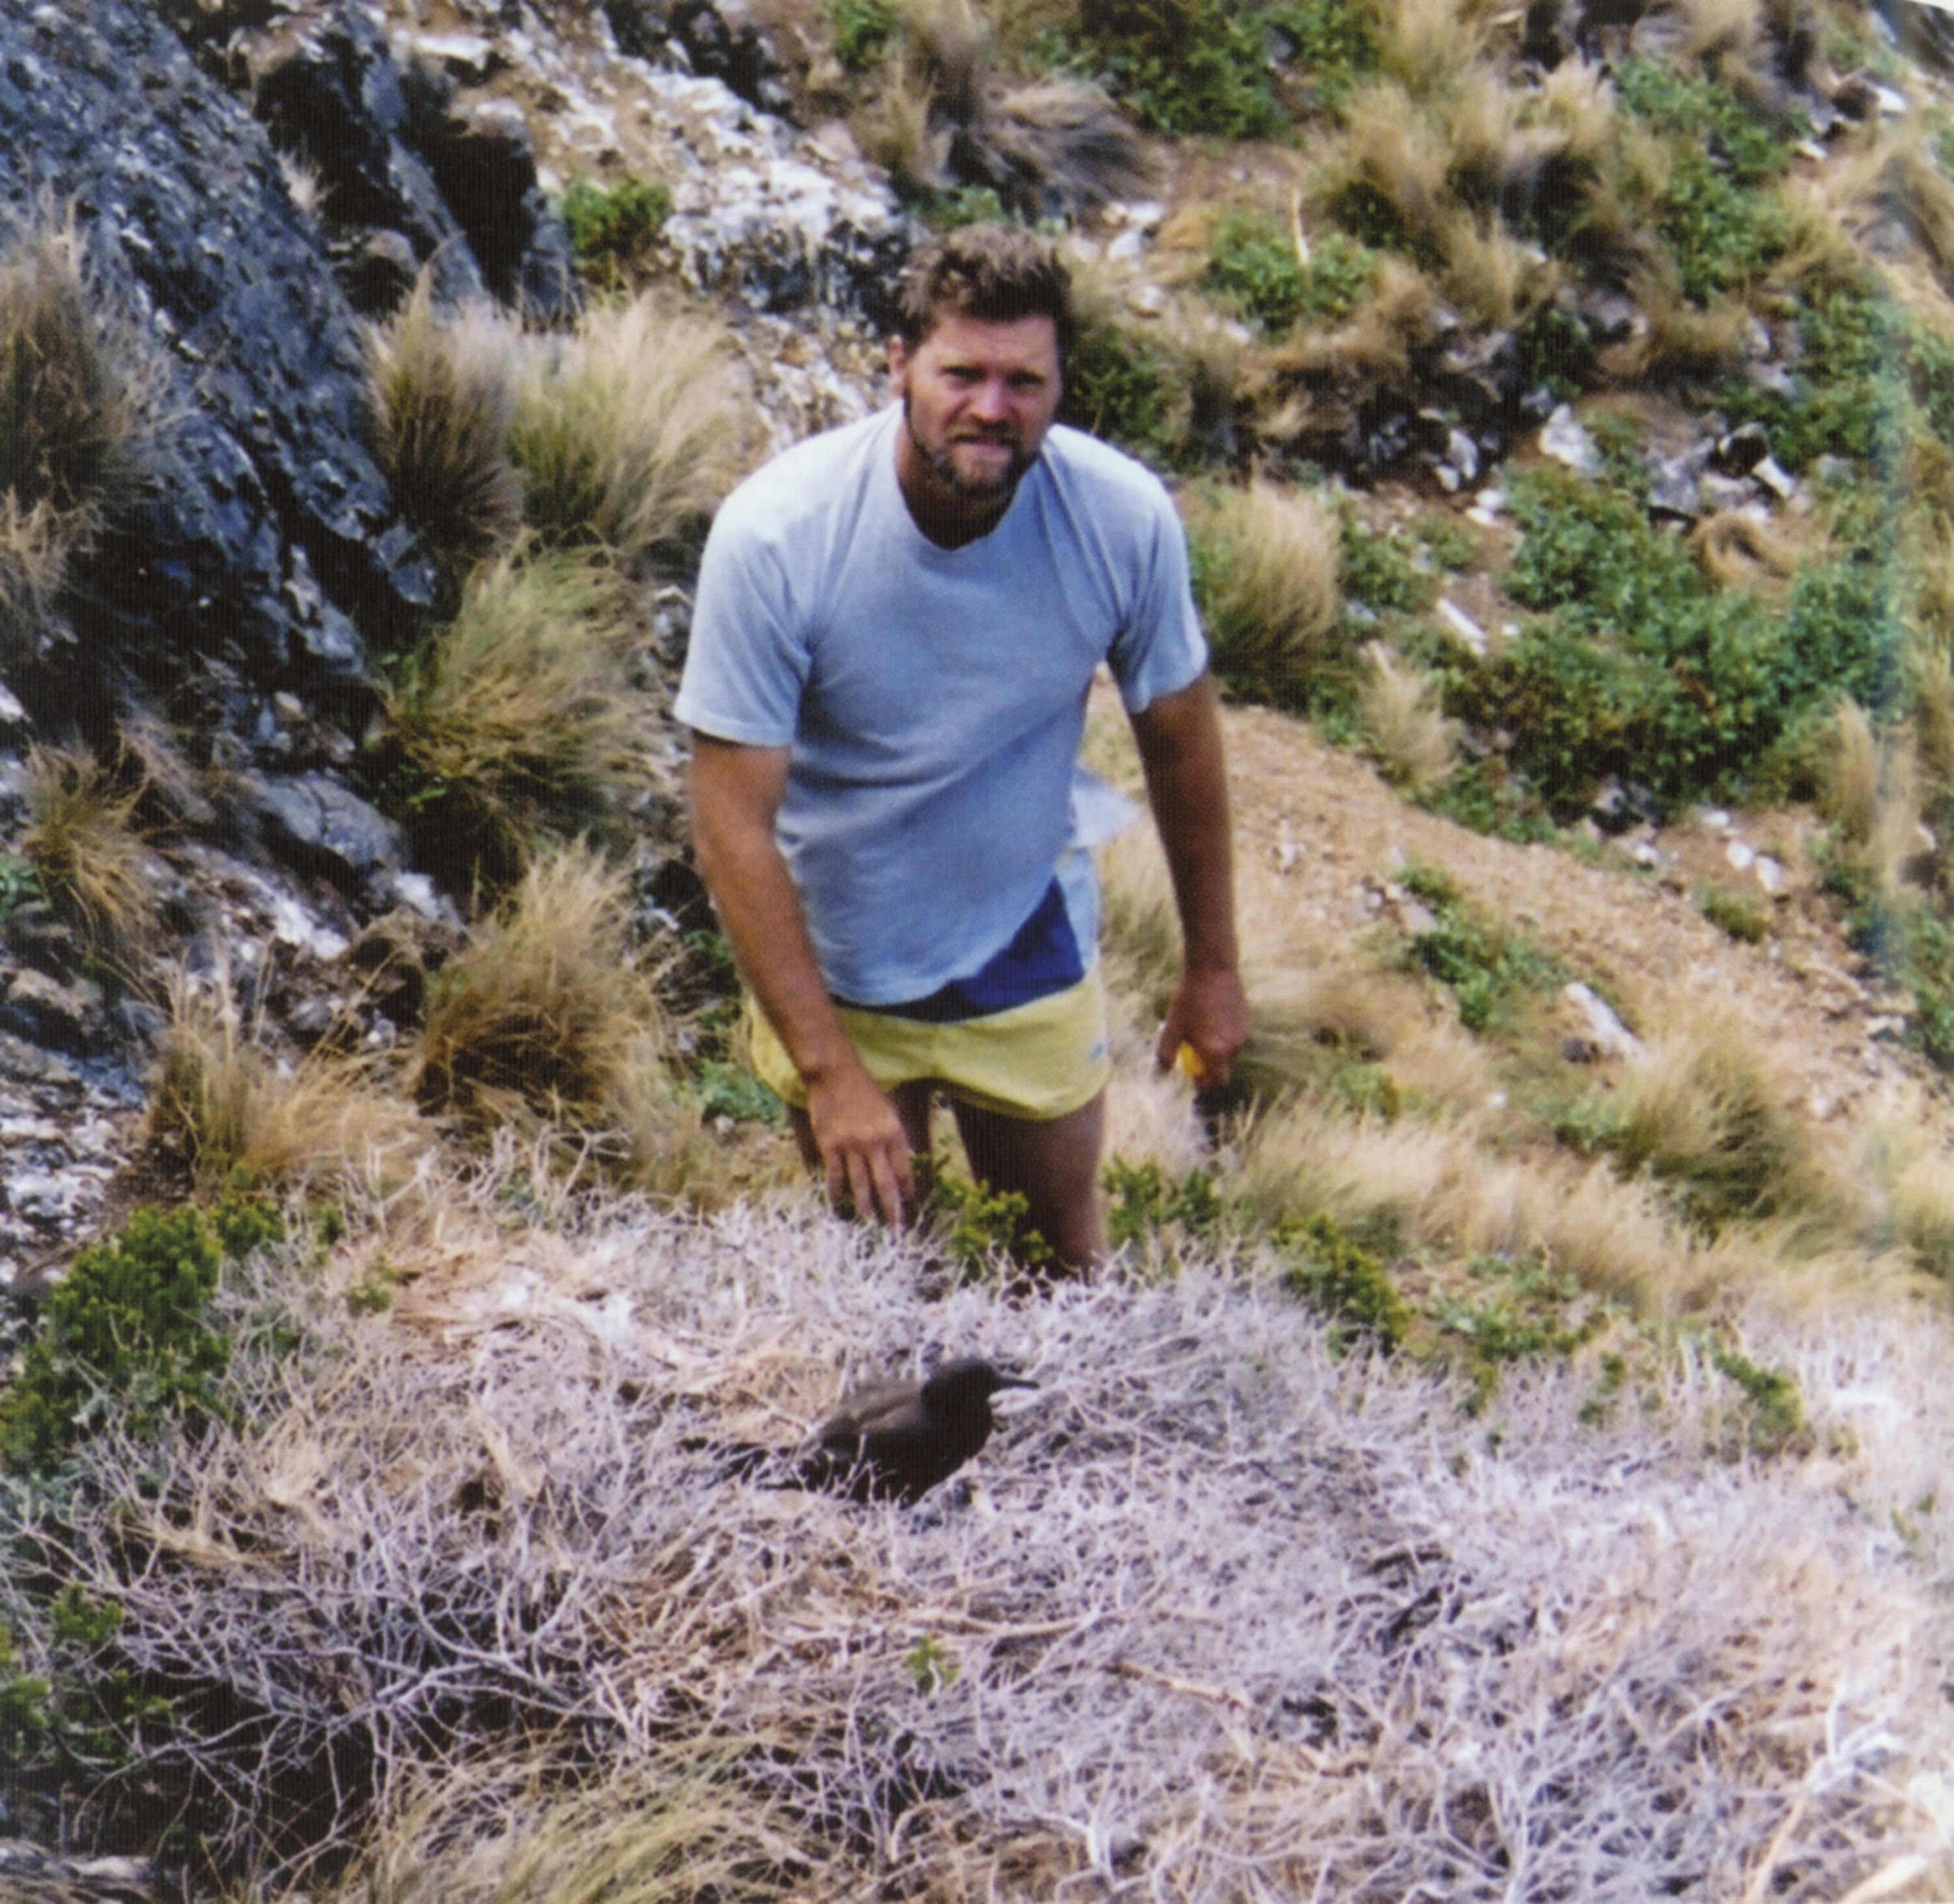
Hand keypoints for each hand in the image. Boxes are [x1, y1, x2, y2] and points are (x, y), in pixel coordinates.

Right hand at [805, 1062, 914, 1228]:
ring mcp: (851, 1145)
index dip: (906, 1191)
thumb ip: (895, 1139)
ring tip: (869, 1224)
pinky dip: (836, 1192)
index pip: (904, 1170)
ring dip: (865, 1208)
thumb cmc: (864, 1092)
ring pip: (860, 1185)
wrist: (835, 1075)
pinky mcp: (830, 1145)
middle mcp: (875, 1142)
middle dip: (892, 1210)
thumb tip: (904, 1164)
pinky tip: (837, 1203)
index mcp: (894, 1133)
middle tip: (895, 1232)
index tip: (908, 1206)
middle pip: (886, 1184)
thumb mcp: (889, 1112)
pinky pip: (835, 1176)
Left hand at [1155, 966, 1251, 1088]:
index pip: (1216, 1081)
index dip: (1205, 1083)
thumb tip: (1160, 1074)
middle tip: (1195, 1053)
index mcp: (1216, 1051)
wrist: (1213, 970)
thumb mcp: (1173, 1026)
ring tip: (1203, 1031)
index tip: (1193, 1075)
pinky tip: (1214, 1017)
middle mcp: (1234, 1046)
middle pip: (1225, 1069)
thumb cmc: (1190, 999)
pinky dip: (1227, 1036)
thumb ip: (1166, 1053)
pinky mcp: (1248, 1021)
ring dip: (1219, 1051)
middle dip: (1211, 1067)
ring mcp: (1244, 1033)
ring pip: (1232, 1053)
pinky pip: (1237, 1037)